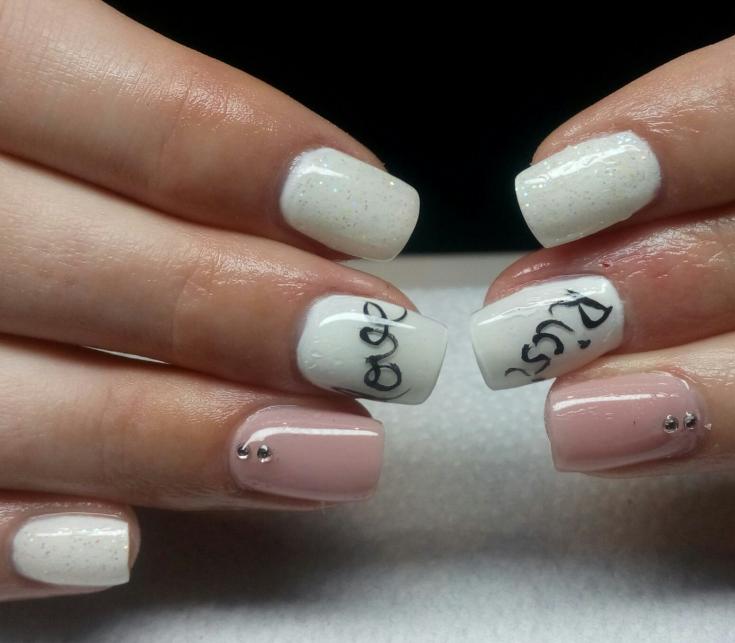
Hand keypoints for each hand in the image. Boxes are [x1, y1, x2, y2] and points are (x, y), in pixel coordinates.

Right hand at [0, 0, 444, 599]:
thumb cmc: (25, 128)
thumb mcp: (62, 56)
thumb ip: (172, 123)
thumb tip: (335, 213)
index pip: (143, 117)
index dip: (262, 168)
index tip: (376, 214)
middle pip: (75, 269)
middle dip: (245, 316)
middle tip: (371, 347)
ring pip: (3, 407)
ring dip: (174, 441)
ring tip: (328, 454)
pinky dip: (12, 538)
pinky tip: (116, 543)